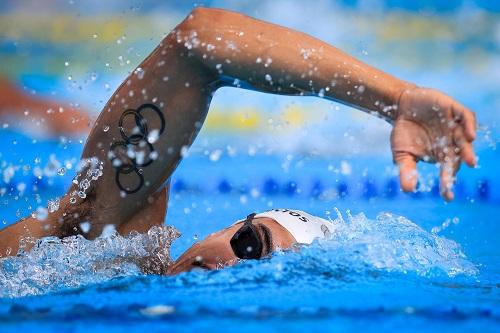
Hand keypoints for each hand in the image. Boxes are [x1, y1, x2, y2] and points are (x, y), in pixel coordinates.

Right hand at [390, 86, 476, 200]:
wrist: (401, 106)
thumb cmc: (404, 133)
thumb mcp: (402, 154)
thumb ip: (406, 170)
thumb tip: (408, 191)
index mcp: (441, 155)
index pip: (447, 171)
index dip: (447, 183)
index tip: (447, 196)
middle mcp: (451, 142)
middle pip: (460, 155)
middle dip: (463, 163)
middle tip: (464, 174)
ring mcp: (454, 126)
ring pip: (465, 139)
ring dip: (468, 150)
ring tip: (470, 161)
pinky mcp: (454, 110)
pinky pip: (466, 118)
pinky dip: (469, 126)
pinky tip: (470, 136)